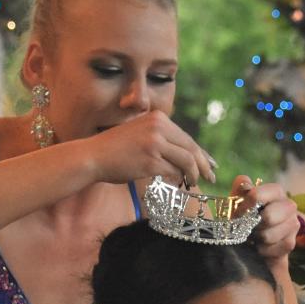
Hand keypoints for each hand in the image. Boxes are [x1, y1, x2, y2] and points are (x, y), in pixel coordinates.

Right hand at [80, 111, 215, 186]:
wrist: (93, 156)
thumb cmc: (116, 149)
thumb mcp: (141, 133)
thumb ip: (162, 139)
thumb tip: (187, 157)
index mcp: (158, 118)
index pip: (187, 138)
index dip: (202, 153)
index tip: (211, 164)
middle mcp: (158, 127)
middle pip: (191, 149)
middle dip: (204, 165)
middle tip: (212, 178)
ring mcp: (155, 144)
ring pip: (186, 161)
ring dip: (193, 175)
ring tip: (192, 183)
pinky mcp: (150, 161)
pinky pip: (173, 172)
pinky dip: (178, 180)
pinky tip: (178, 185)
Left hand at [230, 177, 297, 262]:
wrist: (254, 242)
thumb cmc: (246, 218)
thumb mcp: (239, 202)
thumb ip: (240, 190)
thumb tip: (244, 181)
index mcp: (275, 192)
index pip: (258, 195)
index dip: (244, 207)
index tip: (237, 214)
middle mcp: (288, 205)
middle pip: (268, 217)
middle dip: (253, 225)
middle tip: (247, 227)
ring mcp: (293, 225)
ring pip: (269, 236)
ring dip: (256, 239)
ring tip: (253, 237)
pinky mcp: (291, 243)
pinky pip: (272, 249)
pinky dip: (261, 250)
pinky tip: (260, 247)